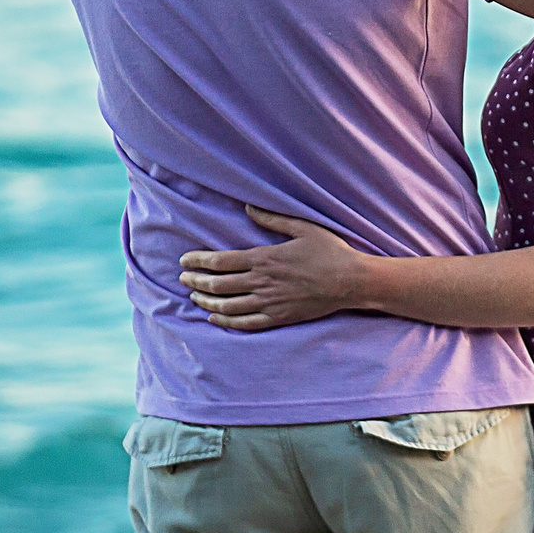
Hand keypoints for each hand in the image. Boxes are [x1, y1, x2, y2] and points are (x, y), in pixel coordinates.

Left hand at [179, 206, 371, 331]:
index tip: (184, 260)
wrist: (351, 281)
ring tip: (193, 297)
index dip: (197, 261)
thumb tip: (247, 208)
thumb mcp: (303, 227)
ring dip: (206, 302)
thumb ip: (273, 219)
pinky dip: (225, 323)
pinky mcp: (278, 318)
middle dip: (195, 281)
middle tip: (182, 278)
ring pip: (227, 307)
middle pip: (218, 285)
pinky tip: (214, 320)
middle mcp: (262, 282)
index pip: (220, 261)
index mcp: (264, 258)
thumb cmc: (330, 252)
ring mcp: (269, 303)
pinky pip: (245, 324)